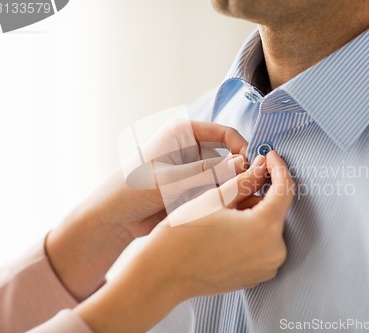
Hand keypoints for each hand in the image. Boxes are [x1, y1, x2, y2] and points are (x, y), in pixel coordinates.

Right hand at [75, 151, 294, 332]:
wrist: (162, 275)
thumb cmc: (183, 235)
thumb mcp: (214, 199)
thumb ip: (245, 180)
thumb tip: (263, 165)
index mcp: (264, 229)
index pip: (284, 190)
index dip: (278, 168)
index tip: (270, 156)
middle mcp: (273, 252)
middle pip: (277, 210)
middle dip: (261, 192)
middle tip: (236, 184)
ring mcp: (266, 268)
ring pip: (269, 227)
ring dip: (255, 213)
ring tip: (225, 211)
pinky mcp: (256, 276)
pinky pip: (262, 246)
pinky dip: (251, 232)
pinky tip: (227, 228)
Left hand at [86, 120, 248, 237]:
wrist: (114, 218)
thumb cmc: (133, 190)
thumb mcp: (172, 180)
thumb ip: (209, 172)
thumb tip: (243, 163)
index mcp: (184, 133)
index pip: (224, 134)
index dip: (242, 148)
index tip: (254, 168)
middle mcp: (191, 147)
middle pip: (228, 155)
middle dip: (238, 171)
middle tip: (250, 189)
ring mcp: (193, 168)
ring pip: (224, 175)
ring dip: (230, 187)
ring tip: (235, 202)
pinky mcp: (193, 187)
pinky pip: (215, 190)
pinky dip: (220, 198)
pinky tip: (223, 209)